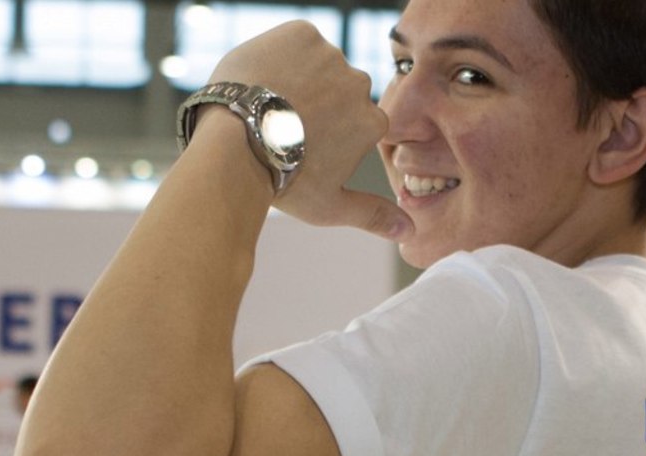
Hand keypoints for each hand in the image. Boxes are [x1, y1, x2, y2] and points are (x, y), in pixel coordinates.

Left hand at [208, 21, 411, 239]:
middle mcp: (360, 84)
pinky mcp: (302, 33)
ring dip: (295, 78)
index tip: (299, 144)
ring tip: (266, 105)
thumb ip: (372, 215)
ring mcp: (331, 56)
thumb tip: (408, 231)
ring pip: (314, 64)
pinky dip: (278, 55)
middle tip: (279, 127)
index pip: (350, 119)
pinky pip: (293, 40)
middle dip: (312, 103)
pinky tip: (263, 80)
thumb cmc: (283, 180)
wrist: (236, 144)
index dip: (322, 132)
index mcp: (372, 122)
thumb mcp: (329, 205)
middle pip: (335, 90)